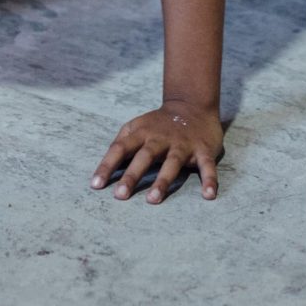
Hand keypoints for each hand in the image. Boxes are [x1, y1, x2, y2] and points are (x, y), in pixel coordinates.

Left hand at [92, 100, 223, 202]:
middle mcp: (161, 138)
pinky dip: (209, 180)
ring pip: (172, 163)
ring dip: (163, 181)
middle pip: (145, 156)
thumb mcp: (137, 127)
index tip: (96, 185)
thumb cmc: (158, 124)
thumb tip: (102, 170)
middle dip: (132, 175)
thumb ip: (121, 144)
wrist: (193, 105)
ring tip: (153, 200)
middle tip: (120, 196)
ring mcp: (183, 144)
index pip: (121, 148)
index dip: (107, 165)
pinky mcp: (203, 150)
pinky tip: (209, 195)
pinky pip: (207, 166)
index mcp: (142, 133)